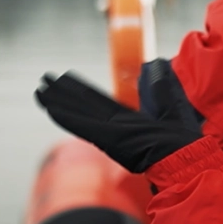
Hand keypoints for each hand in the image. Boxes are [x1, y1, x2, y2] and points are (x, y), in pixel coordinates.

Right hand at [35, 71, 202, 173]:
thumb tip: (154, 64)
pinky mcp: (110, 139)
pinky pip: (84, 126)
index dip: (80, 90)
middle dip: (63, 93)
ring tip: (39, 90)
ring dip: (58, 102)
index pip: (98, 102)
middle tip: (44, 80)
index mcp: (127, 120)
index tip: (65, 78)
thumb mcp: (168, 103)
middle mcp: (114, 125)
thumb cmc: (179, 138)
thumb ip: (159, 87)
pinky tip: (50, 108)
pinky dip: (67, 118)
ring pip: (79, 113)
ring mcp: (110, 133)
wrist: (184, 159)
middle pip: (83, 104)